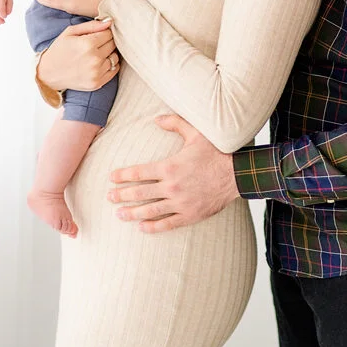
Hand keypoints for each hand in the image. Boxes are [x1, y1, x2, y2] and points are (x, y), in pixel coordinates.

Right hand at [37, 18, 118, 91]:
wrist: (49, 73)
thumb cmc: (60, 49)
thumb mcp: (70, 32)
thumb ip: (91, 25)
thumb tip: (110, 22)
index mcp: (87, 44)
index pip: (109, 34)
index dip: (103, 33)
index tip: (96, 35)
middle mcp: (94, 59)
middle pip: (113, 45)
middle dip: (106, 42)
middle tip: (95, 45)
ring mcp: (96, 72)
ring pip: (115, 57)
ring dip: (109, 54)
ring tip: (97, 54)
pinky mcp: (98, 83)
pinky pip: (115, 70)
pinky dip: (110, 65)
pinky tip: (99, 63)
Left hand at [107, 115, 239, 232]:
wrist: (237, 174)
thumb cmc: (217, 152)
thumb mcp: (196, 133)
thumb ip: (174, 124)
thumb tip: (156, 118)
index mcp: (170, 167)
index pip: (139, 172)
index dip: (123, 175)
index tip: (111, 178)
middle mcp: (171, 187)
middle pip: (140, 193)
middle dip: (122, 195)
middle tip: (109, 197)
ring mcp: (180, 203)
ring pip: (150, 211)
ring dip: (132, 213)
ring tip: (119, 214)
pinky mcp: (190, 215)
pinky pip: (167, 224)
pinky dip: (153, 227)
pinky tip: (142, 227)